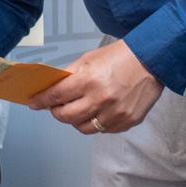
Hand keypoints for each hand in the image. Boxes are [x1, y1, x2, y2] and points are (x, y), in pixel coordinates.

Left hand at [29, 40, 163, 134]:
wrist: (151, 61)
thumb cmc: (119, 57)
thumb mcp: (90, 59)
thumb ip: (70, 75)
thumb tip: (51, 88)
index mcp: (89, 80)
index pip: (56, 96)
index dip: (41, 100)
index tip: (33, 103)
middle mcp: (101, 100)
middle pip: (67, 117)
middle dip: (56, 112)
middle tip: (55, 107)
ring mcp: (115, 114)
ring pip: (83, 128)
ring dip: (75, 121)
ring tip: (76, 110)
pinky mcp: (126, 122)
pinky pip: (102, 130)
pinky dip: (95, 123)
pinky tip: (96, 112)